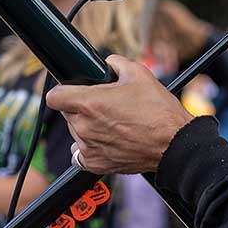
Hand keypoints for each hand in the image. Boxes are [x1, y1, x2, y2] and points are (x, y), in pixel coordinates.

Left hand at [46, 54, 192, 174]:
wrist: (173, 143)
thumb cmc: (159, 112)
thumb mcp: (139, 74)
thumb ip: (116, 63)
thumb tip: (108, 63)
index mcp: (90, 103)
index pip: (54, 97)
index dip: (64, 91)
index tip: (72, 91)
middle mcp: (85, 127)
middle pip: (68, 113)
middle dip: (82, 107)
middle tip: (106, 105)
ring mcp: (88, 147)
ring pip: (76, 132)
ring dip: (88, 126)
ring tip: (113, 123)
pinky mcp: (95, 163)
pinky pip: (81, 153)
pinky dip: (91, 146)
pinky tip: (108, 139)